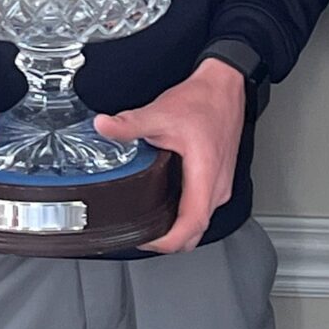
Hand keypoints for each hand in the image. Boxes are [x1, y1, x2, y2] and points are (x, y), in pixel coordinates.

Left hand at [94, 59, 246, 251]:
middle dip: (168, 241)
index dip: (164, 242)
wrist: (225, 86)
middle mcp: (218, 186)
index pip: (189, 227)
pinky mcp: (219, 179)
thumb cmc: (204, 101)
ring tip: (151, 222)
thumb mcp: (161, 113)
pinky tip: (168, 204)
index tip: (144, 240)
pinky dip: (185, 214)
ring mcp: (221, 184)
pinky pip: (203, 208)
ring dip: (178, 229)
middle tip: (142, 234)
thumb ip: (130, 124)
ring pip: (201, 223)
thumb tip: (104, 127)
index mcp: (205, 176)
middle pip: (195, 233)